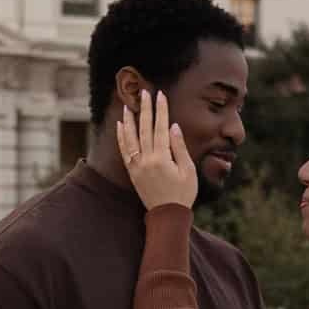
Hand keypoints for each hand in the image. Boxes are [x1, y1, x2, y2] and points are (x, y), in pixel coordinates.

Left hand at [116, 90, 197, 209]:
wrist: (166, 215)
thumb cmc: (182, 194)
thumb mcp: (188, 171)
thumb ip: (179, 148)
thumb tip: (173, 126)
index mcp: (161, 158)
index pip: (160, 128)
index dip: (161, 110)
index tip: (160, 95)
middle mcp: (146, 160)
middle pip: (145, 129)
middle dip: (145, 109)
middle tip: (144, 92)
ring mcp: (136, 166)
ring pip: (130, 138)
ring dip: (129, 120)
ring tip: (128, 105)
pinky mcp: (132, 172)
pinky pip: (124, 150)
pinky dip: (121, 137)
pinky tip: (121, 126)